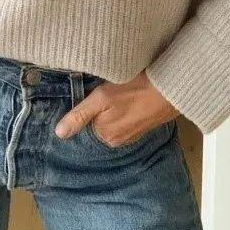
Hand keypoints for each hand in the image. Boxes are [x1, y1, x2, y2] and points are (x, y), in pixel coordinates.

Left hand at [54, 70, 179, 146]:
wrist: (171, 88)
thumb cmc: (135, 90)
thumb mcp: (102, 98)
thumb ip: (80, 115)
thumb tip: (59, 134)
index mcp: (105, 136)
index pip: (85, 124)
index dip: (86, 108)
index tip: (90, 94)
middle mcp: (117, 140)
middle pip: (98, 123)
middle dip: (99, 109)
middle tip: (105, 90)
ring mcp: (131, 134)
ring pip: (112, 120)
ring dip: (112, 109)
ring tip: (118, 92)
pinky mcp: (142, 126)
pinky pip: (125, 118)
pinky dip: (124, 109)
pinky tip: (128, 97)